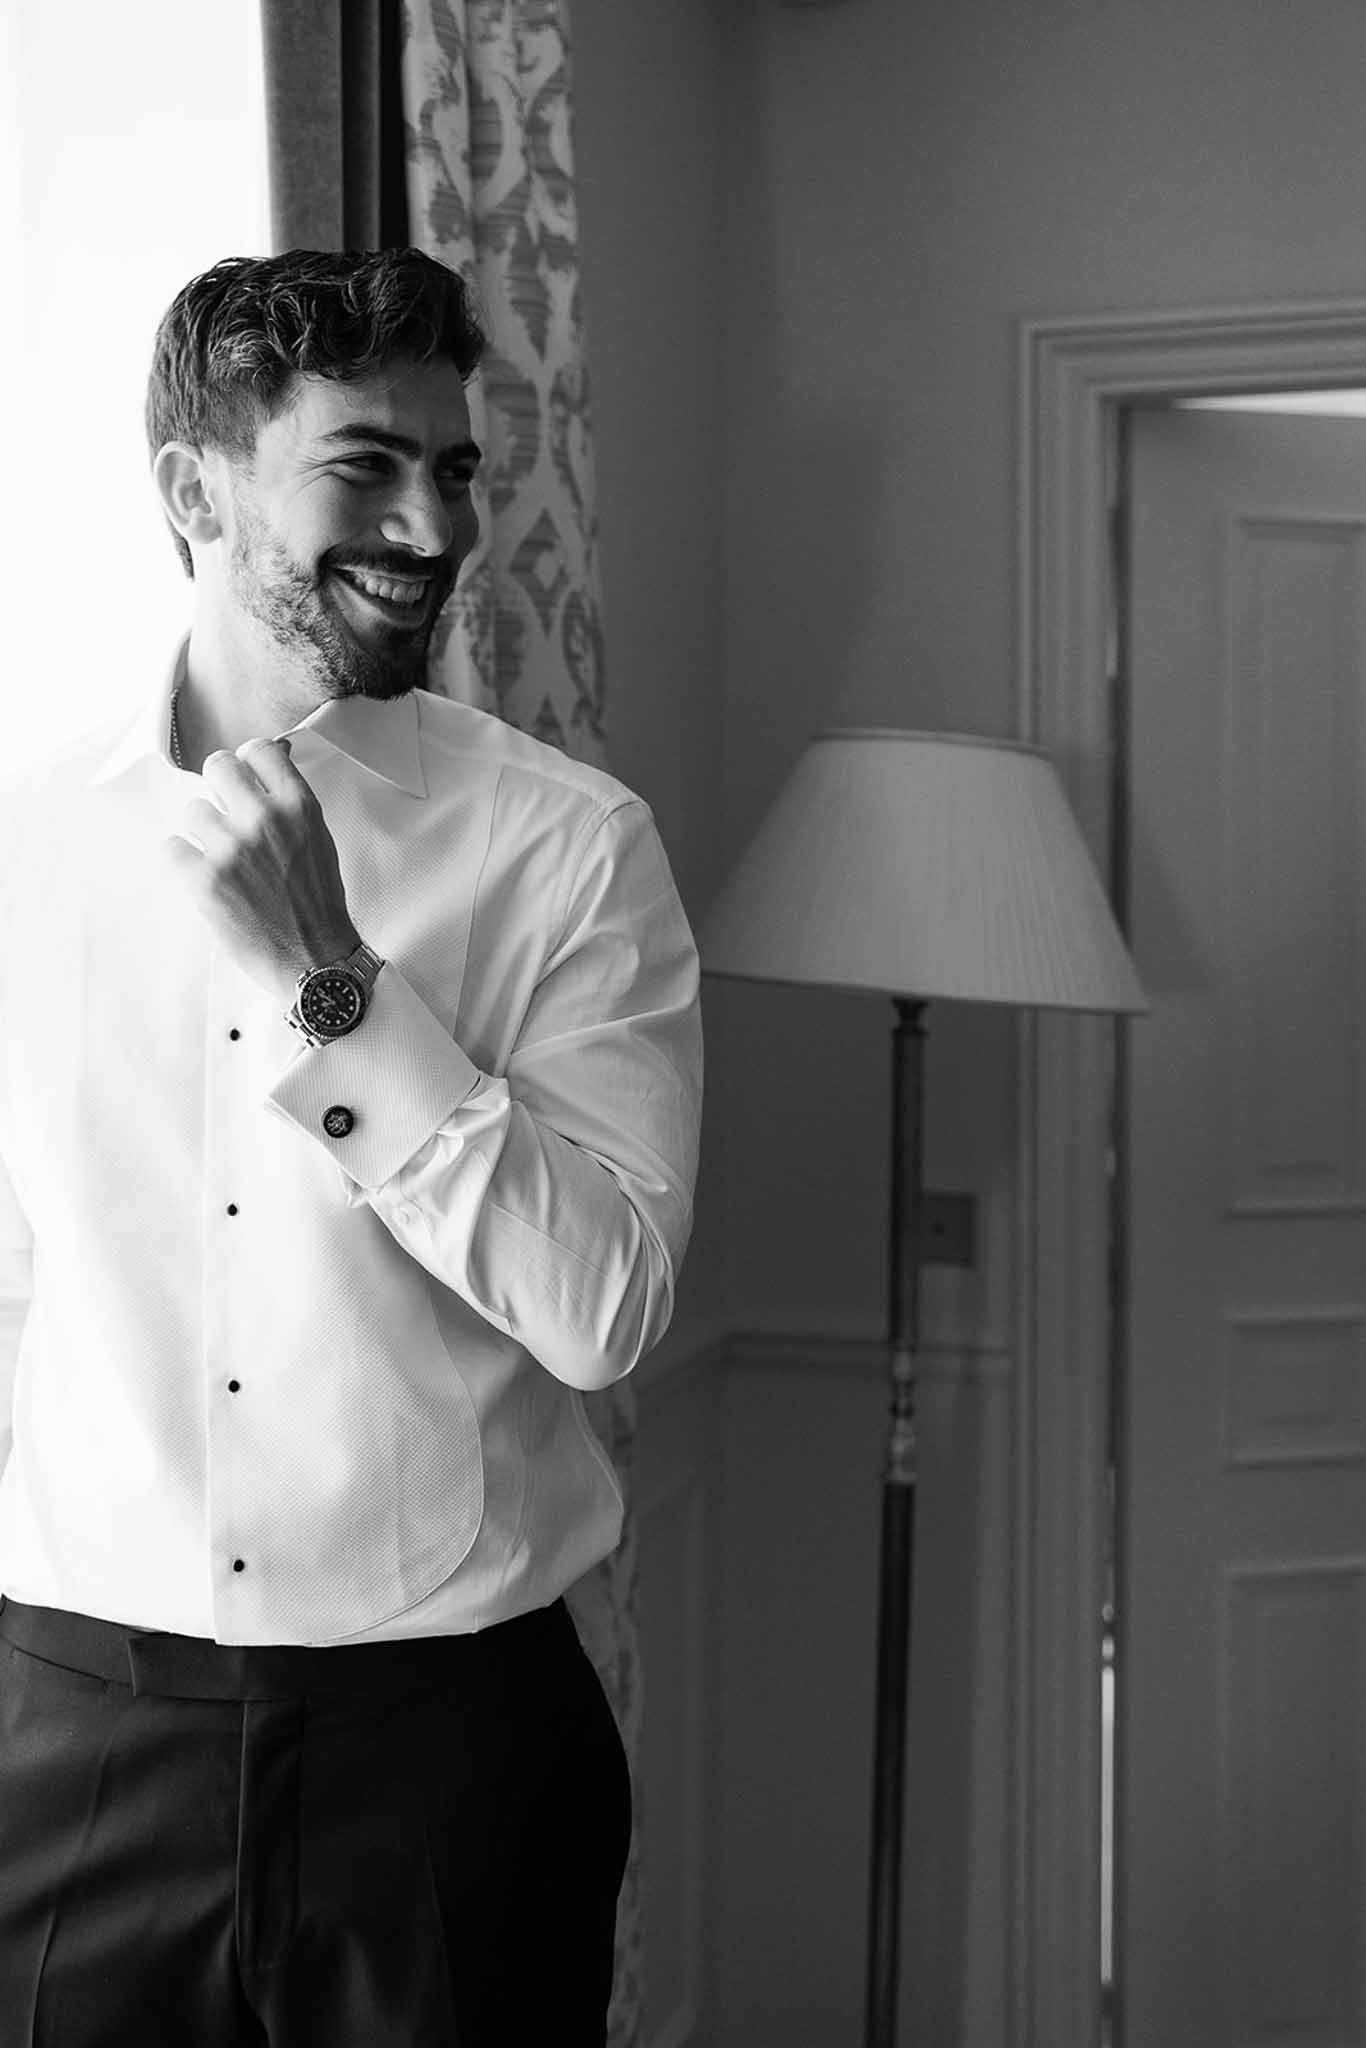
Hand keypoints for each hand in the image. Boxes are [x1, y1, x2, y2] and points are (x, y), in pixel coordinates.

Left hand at [164, 739, 360, 1001]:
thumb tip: (271, 761)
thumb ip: (291, 803)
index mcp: (299, 807)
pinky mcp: (204, 879)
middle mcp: (264, 819)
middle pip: (217, 766)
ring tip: (225, 862)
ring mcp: (231, 848)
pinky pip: (173, 847)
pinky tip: (207, 878)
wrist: (314, 961)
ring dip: (204, 834)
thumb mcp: (319, 841)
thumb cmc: (319, 904)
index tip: (246, 782)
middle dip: (219, 788)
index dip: (248, 766)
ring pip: (193, 811)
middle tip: (226, 816)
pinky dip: (185, 862)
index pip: (258, 750)